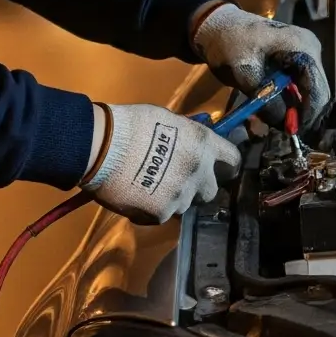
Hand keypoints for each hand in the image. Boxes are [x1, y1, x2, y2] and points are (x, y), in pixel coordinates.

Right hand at [84, 103, 241, 223]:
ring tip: (150, 186)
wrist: (102, 146)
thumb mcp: (170, 121)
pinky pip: (162, 215)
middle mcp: (199, 173)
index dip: (227, 165)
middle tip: (178, 179)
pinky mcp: (161, 214)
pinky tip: (137, 195)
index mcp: (204, 145)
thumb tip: (193, 145)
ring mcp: (181, 196)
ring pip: (184, 204)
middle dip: (198, 187)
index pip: (233, 160)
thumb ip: (188, 137)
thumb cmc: (133, 124)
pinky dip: (152, 209)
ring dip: (173, 198)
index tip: (221, 169)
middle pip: (211, 190)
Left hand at [191, 3, 329, 128]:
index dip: (308, 114)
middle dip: (303, 113)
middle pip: (318, 91)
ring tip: (277, 122)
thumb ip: (267, 100)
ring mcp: (305, 54)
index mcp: (303, 48)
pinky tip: (275, 109)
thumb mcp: (245, 73)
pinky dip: (290, 100)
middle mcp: (311, 50)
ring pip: (309, 91)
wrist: (218, 25)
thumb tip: (284, 126)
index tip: (293, 133)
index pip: (318, 88)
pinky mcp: (296, 61)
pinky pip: (299, 86)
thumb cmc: (230, 42)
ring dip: (295, 108)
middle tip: (284, 131)